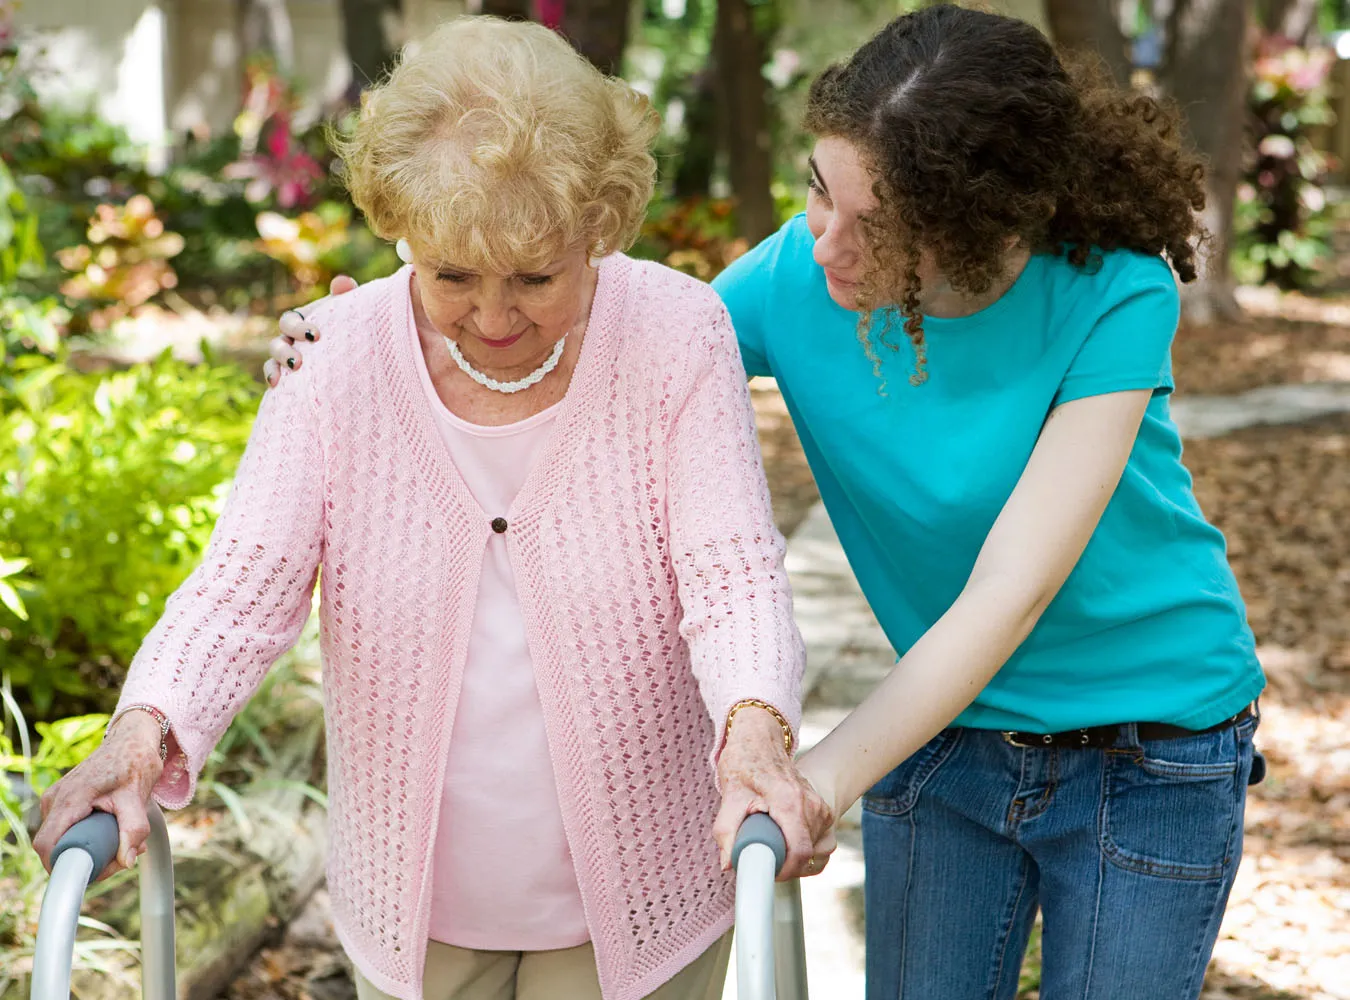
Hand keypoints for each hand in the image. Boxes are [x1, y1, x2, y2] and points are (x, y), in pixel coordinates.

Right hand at [32, 711, 164, 880]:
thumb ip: (133, 829)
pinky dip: (90, 836)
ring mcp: (57, 799)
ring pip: (64, 838)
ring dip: (92, 847)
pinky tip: (115, 831)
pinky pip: (69, 828)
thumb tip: (126, 861)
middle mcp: (55, 799)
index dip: (64, 866)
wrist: (132, 739)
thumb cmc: (134, 761)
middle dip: (88, 858)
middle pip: (56, 846)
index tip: (95, 871)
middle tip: (121, 856)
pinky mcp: (64, 800)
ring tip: (125, 841)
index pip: (47, 845)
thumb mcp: (138, 796)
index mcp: (68, 798)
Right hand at [263, 275, 357, 386]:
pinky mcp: (289, 375)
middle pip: (277, 341)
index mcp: (300, 321)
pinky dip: (271, 377)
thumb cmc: (352, 326)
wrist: (359, 353)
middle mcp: (290, 339)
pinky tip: (276, 385)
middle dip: (285, 350)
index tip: (316, 336)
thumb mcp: (350, 310)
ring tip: (292, 371)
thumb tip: (343, 283)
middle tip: (299, 362)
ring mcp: (288, 357)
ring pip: (273, 359)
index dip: (298, 328)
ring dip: (278, 364)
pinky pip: (273, 375)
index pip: (290, 321)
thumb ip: (347, 295)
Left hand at [712, 707, 835, 879]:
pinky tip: (785, 838)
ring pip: (816, 851)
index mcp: (790, 801)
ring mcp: (822, 807)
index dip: (784, 871)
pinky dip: (804, 849)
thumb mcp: (730, 795)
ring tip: (772, 842)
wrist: (760, 739)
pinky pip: (821, 843)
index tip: (767, 872)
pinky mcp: (824, 810)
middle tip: (763, 857)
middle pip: (808, 854)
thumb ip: (726, 831)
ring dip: (795, 857)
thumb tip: (728, 864)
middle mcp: (813, 805)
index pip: (800, 851)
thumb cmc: (744, 763)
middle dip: (786, 865)